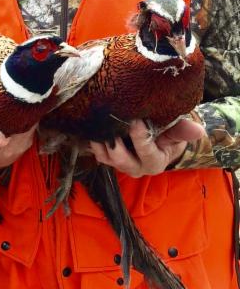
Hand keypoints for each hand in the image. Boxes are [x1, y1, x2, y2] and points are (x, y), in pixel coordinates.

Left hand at [89, 118, 205, 177]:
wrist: (158, 138)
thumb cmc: (169, 134)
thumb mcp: (178, 132)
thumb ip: (183, 131)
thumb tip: (198, 131)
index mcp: (155, 162)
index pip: (146, 152)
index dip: (140, 138)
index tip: (136, 121)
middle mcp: (136, 167)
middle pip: (122, 160)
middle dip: (115, 144)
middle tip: (112, 123)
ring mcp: (120, 164)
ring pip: (107, 157)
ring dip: (101, 142)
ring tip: (99, 124)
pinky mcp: (109, 157)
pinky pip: (98, 153)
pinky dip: (93, 142)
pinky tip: (91, 126)